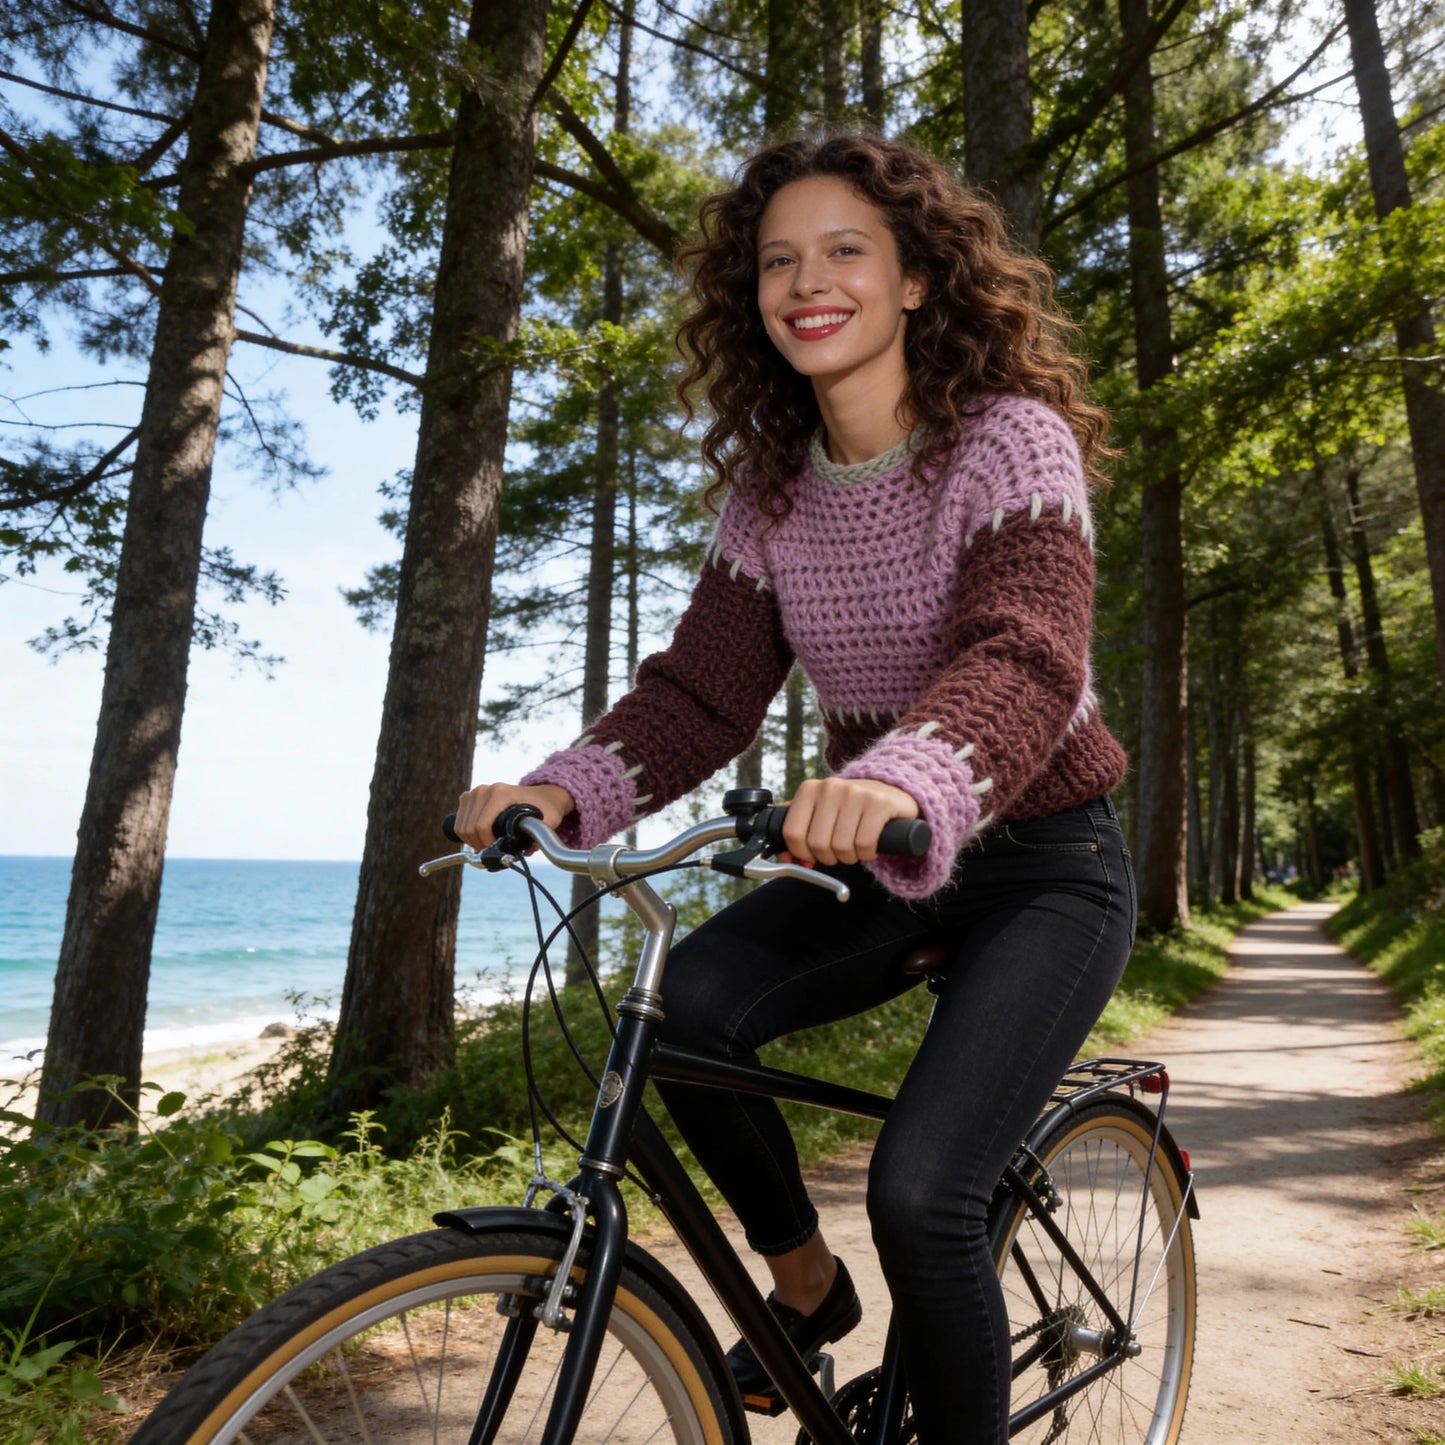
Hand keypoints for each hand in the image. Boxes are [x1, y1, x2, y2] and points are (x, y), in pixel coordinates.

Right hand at [453, 782, 574, 849]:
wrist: (542, 796)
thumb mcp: (548, 821)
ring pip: (461, 827)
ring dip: (472, 841)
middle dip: (479, 845)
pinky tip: (480, 837)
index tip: (499, 852)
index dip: (487, 844)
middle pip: (468, 828)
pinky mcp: (469, 797)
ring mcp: (475, 793)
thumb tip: (528, 849)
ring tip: (488, 845)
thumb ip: (541, 835)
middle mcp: (485, 790)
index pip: (481, 826)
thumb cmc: (545, 809)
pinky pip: (459, 822)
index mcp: (501, 793)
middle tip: (493, 852)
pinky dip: (466, 834)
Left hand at [782, 777, 919, 865]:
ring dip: (850, 857)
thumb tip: (784, 859)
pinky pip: (864, 844)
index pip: (792, 834)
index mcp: (809, 790)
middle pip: (818, 844)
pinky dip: (867, 853)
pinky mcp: (879, 803)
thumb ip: (798, 834)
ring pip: (842, 847)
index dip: (802, 853)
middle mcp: (830, 787)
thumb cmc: (850, 809)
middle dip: (829, 857)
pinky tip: (870, 845)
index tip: (813, 855)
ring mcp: (855, 793)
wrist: (890, 791)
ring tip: (855, 846)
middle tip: (839, 851)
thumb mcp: (820, 814)